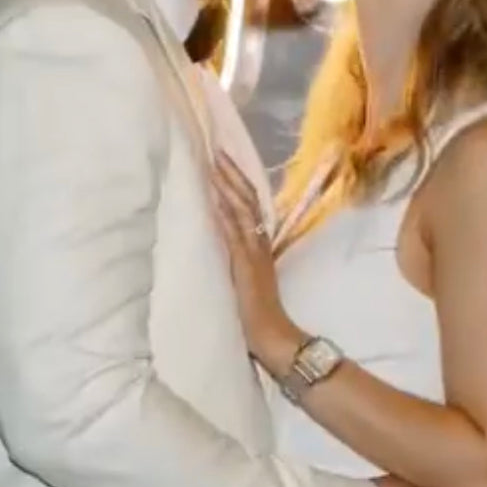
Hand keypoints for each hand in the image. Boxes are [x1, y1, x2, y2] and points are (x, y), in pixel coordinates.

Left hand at [208, 151, 295, 369]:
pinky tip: (214, 196)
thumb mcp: (246, 279)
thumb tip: (220, 242)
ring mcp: (254, 251)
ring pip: (242, 209)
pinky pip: (234, 232)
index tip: (222, 161)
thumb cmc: (257, 315)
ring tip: (213, 163)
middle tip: (216, 149)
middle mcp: (259, 242)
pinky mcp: (245, 263)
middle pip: (248, 199)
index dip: (237, 182)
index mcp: (259, 245)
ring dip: (227, 185)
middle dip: (232, 174)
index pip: (250, 205)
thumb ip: (239, 259)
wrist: (274, 337)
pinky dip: (225, 212)